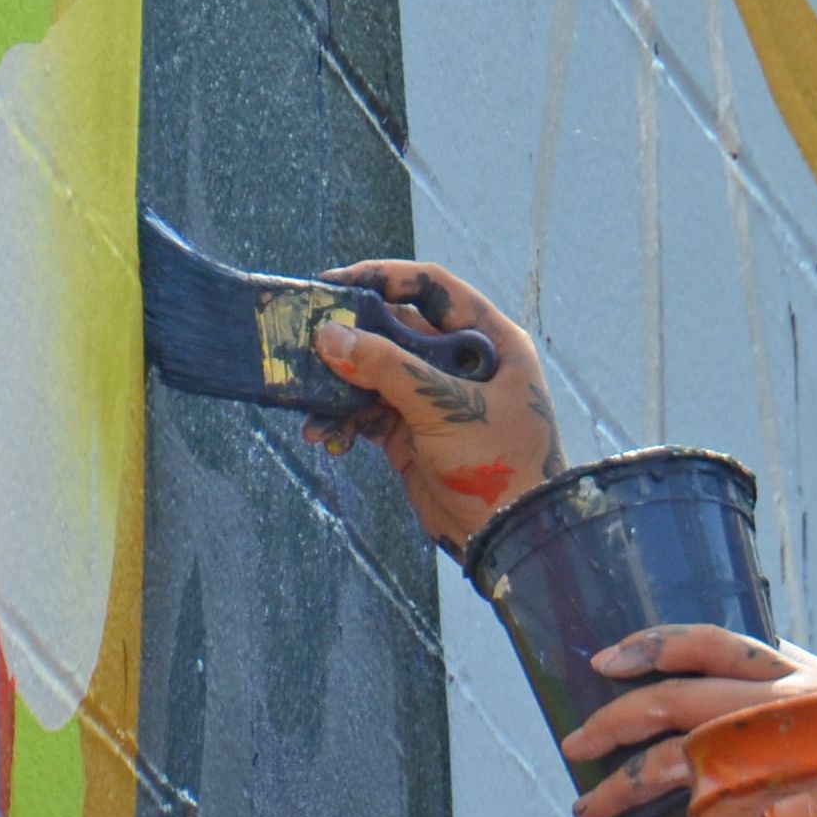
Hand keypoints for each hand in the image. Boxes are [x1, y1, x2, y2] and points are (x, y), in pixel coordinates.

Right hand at [309, 259, 562, 551]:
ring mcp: (434, 398)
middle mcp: (460, 362)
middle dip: (351, 338)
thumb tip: (330, 336)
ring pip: (375, 373)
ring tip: (310, 404)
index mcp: (489, 340)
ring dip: (341, 386)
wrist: (510, 537)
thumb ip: (388, 370)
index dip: (386, 278)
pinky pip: (368, 412)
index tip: (337, 283)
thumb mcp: (446, 408)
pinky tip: (325, 435)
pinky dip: (345, 420)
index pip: (433, 288)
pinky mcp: (411, 432)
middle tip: (307, 338)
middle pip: (396, 330)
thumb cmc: (498, 461)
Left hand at [561, 623, 816, 816]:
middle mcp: (781, 702)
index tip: (604, 660)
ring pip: (668, 759)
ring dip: (618, 787)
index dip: (649, 644)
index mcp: (797, 675)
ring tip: (587, 808)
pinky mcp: (773, 808)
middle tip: (574, 742)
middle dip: (611, 719)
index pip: (707, 640)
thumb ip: (797, 710)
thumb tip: (737, 722)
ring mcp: (774, 753)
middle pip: (670, 695)